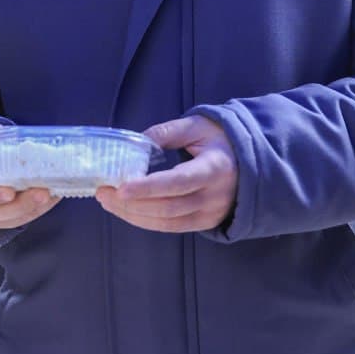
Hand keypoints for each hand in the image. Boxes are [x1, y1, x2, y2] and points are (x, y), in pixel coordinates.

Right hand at [0, 122, 59, 228]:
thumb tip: (8, 135)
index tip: (8, 192)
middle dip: (20, 205)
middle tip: (42, 193)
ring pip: (8, 220)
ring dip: (32, 209)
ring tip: (51, 195)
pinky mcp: (3, 217)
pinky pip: (20, 219)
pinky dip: (38, 210)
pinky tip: (53, 198)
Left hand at [95, 115, 237, 232]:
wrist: (251, 161)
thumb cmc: (219, 139)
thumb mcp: (197, 126)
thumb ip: (166, 132)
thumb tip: (135, 142)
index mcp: (215, 168)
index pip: (178, 182)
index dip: (148, 188)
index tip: (121, 187)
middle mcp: (214, 196)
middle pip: (168, 207)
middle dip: (131, 203)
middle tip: (103, 192)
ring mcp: (211, 214)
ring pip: (166, 222)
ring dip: (133, 214)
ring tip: (107, 201)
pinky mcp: (205, 223)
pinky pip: (171, 227)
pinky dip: (145, 221)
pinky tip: (126, 210)